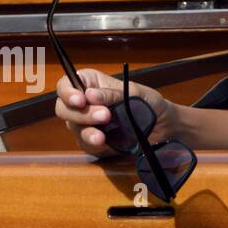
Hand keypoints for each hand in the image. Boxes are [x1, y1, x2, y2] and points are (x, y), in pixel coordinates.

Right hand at [54, 68, 173, 156]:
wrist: (163, 128)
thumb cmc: (149, 103)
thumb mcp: (134, 93)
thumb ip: (112, 94)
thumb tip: (90, 95)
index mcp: (93, 85)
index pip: (67, 84)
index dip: (67, 92)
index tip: (80, 100)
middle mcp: (85, 104)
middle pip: (64, 108)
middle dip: (81, 113)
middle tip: (104, 116)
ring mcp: (87, 124)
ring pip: (73, 127)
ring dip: (87, 130)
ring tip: (102, 135)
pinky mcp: (92, 142)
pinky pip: (84, 143)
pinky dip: (92, 143)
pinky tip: (103, 142)